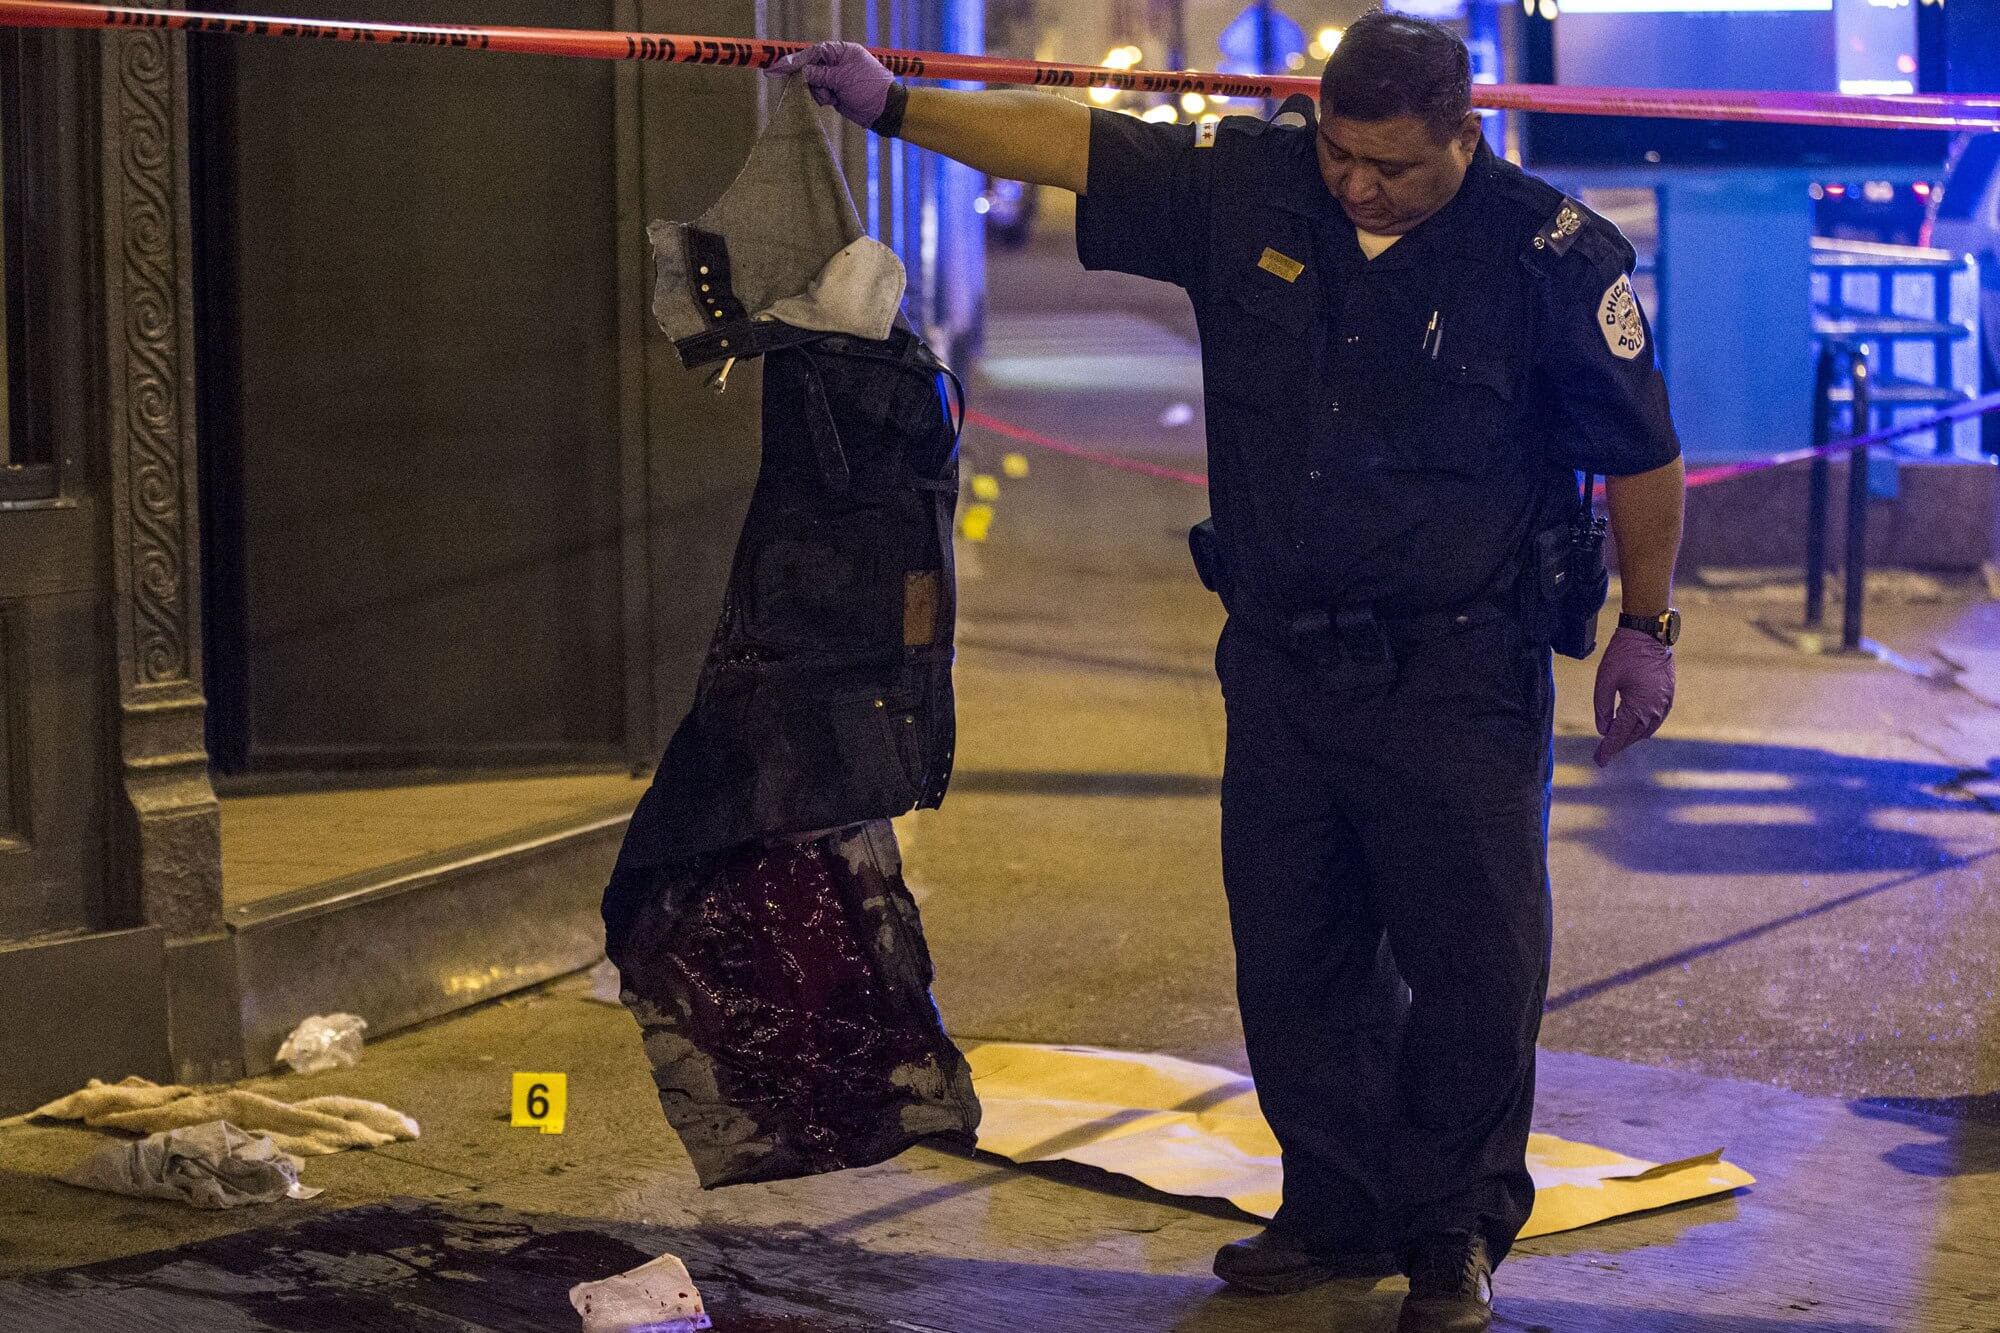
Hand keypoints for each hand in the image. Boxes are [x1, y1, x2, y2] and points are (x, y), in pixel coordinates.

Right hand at [766, 41, 894, 128]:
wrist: (884, 111)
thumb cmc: (868, 89)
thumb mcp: (841, 79)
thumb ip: (818, 75)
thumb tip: (799, 72)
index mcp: (841, 51)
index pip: (813, 53)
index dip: (794, 61)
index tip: (776, 69)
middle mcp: (837, 62)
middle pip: (810, 67)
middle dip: (808, 80)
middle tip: (814, 88)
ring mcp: (835, 77)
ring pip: (812, 82)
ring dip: (817, 91)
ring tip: (832, 97)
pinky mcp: (835, 92)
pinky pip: (818, 93)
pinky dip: (822, 98)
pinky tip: (833, 101)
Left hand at [1593, 627, 1674, 766]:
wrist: (1649, 634)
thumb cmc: (1625, 654)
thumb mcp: (1605, 679)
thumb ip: (1602, 706)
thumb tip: (1603, 730)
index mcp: (1638, 706)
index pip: (1619, 735)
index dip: (1608, 749)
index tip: (1599, 761)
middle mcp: (1655, 709)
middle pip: (1634, 736)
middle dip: (1618, 745)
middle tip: (1603, 753)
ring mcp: (1665, 704)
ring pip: (1647, 730)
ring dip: (1631, 737)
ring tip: (1616, 741)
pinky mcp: (1669, 697)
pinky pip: (1656, 720)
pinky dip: (1643, 727)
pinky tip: (1633, 726)